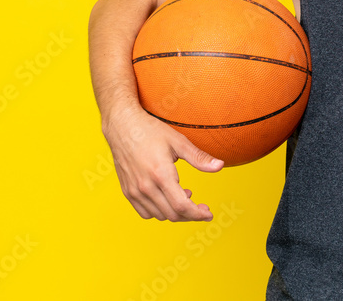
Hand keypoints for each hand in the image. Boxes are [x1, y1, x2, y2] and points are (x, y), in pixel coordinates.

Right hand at [102, 105, 223, 220]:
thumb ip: (199, 158)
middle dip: (190, 214)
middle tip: (202, 207)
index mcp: (161, 174)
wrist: (123, 126)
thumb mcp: (178, 142)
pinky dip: (159, 211)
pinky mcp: (127, 191)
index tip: (209, 214)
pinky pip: (145, 213)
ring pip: (159, 216)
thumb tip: (220, 166)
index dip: (198, 214)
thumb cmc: (151, 131)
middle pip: (172, 214)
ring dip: (175, 212)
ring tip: (185, 195)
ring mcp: (134, 191)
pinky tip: (167, 198)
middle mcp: (146, 186)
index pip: (182, 206)